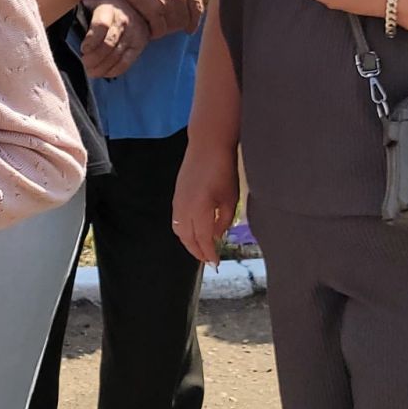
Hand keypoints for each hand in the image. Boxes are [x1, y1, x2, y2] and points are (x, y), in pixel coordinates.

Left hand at [81, 0, 150, 79]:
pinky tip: (104, 73)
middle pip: (109, 44)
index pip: (101, 25)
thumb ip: (80, 8)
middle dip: (94, 58)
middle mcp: (124, 20)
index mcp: (108, 8)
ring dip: (102, 67)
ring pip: (117, 55)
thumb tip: (60, 15)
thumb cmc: (105, 7)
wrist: (135, 6)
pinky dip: (114, 71)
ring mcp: (134, 34)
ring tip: (91, 72)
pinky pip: (127, 62)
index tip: (83, 49)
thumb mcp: (92, 1)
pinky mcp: (140, 45)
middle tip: (84, 64)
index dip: (91, 40)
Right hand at [103, 0, 210, 40]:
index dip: (194, 21)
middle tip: (168, 27)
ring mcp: (168, 4)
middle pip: (185, 20)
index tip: (190, 29)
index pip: (197, 9)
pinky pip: (159, 29)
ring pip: (173, 26)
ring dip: (166, 30)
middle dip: (177, 26)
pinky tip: (150, 31)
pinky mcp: (154, 11)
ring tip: (158, 28)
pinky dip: (155, 32)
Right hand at [172, 136, 238, 265]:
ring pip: (178, 229)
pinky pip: (176, 219)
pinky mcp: (176, 195)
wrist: (207, 145)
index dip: (209, 254)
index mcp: (200, 209)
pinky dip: (184, 230)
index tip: (215, 263)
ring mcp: (178, 201)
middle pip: (187, 238)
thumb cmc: (224, 170)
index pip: (202, 240)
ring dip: (188, 242)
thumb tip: (217, 235)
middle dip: (197, 251)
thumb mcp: (231, 198)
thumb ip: (224, 220)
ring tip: (200, 248)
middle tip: (208, 260)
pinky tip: (194, 230)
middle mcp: (184, 208)